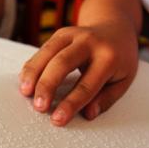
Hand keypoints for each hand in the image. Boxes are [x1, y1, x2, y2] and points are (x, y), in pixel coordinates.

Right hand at [18, 23, 138, 125]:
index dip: (71, 103)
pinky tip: (25, 81)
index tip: (57, 119)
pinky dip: (32, 66)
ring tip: (26, 93)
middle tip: (39, 107)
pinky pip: (42, 50)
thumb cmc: (119, 59)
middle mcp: (90, 42)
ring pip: (48, 53)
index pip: (87, 85)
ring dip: (34, 74)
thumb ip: (106, 99)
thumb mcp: (123, 80)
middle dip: (48, 86)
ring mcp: (73, 34)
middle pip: (63, 63)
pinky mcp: (60, 34)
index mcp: (109, 57)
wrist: (116, 27)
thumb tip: (88, 114)